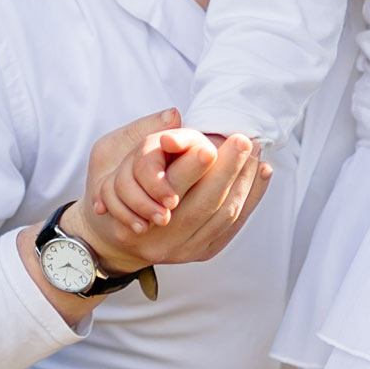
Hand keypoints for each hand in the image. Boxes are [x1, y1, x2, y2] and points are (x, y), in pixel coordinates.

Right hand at [69, 111, 268, 274]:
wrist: (108, 240)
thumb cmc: (108, 188)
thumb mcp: (107, 154)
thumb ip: (142, 133)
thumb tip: (174, 114)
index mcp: (139, 210)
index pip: (178, 184)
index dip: (203, 161)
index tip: (223, 138)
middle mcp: (162, 236)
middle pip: (207, 202)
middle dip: (231, 169)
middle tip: (247, 140)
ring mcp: (182, 251)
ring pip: (223, 216)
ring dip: (246, 183)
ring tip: (258, 154)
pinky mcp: (200, 254)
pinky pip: (231, 228)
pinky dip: (250, 200)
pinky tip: (262, 175)